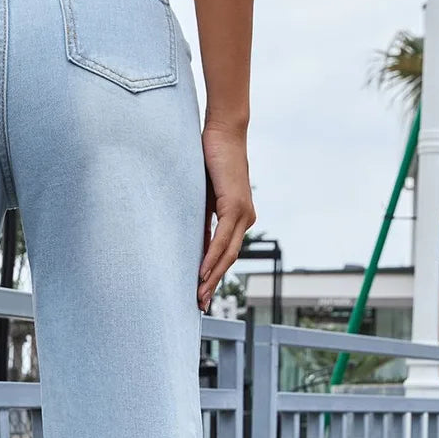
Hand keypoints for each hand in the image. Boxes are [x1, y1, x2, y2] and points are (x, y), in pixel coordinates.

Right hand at [197, 122, 255, 312]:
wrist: (223, 132)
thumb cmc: (210, 160)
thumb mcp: (203, 197)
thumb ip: (202, 219)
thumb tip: (192, 242)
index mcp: (238, 218)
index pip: (225, 253)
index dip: (213, 275)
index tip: (201, 294)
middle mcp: (245, 218)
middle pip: (229, 259)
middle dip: (213, 284)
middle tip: (200, 305)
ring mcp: (243, 213)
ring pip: (227, 253)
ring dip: (212, 276)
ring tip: (199, 295)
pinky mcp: (236, 205)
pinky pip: (223, 238)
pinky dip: (212, 257)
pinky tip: (203, 272)